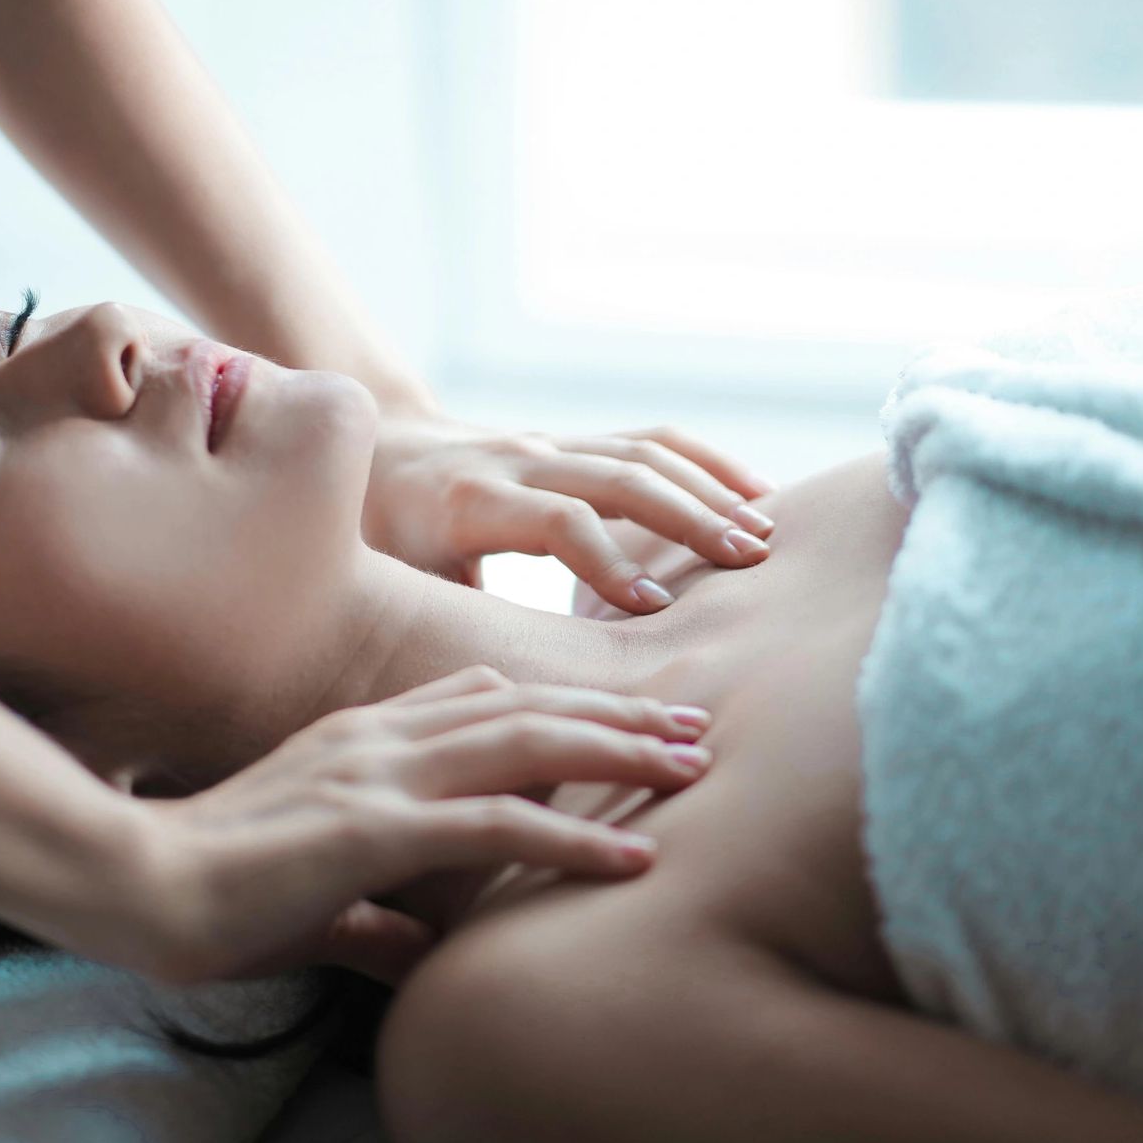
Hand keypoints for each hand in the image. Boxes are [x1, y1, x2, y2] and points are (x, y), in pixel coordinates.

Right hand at [130, 665, 711, 988]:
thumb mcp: (310, 898)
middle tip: (693, 726)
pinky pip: (496, 825)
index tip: (623, 717)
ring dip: (617, 752)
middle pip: (522, 707)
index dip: (557, 705)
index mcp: (360, 741)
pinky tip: (633, 855)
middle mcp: (379, 740)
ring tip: (692, 765)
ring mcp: (379, 777)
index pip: (477, 699)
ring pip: (525, 745)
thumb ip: (371, 916)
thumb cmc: (210, 893)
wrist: (136, 887)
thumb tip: (417, 952)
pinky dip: (572, 838)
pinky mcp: (375, 828)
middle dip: (614, 714)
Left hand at [361, 416, 777, 613]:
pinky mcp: (577, 443)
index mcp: (471, 500)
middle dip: (686, 518)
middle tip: (746, 564)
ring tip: (764, 534)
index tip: (652, 607)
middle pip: (617, 476)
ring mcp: (552, 445)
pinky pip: (651, 440)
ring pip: (643, 452)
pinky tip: (757, 494)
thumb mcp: (397, 583)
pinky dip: (707, 462)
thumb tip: (490, 701)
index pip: (557, 519)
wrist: (378, 454)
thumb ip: (444, 625)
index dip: (607, 558)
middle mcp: (518, 461)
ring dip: (709, 490)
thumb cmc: (382, 540)